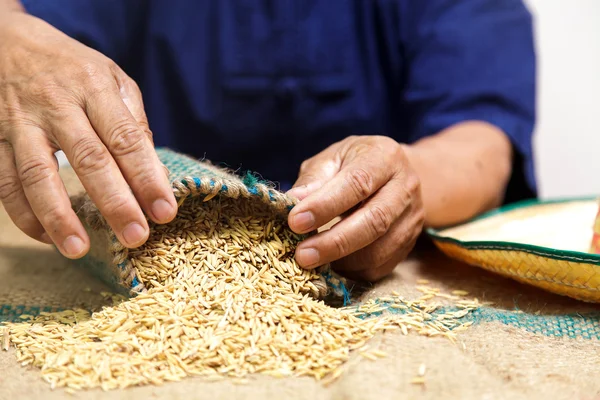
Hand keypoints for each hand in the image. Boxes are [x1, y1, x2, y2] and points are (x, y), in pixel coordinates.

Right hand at [0, 11, 176, 257]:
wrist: (5, 40)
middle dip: (115, 202)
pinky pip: (5, 182)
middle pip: (89, 159)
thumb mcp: (110, 77)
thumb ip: (132, 119)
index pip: (127, 139)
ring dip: (59, 216)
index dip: (148, 178)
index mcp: (94, 88)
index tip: (165, 211)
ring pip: (39, 174)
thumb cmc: (70, 67)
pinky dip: (24, 213)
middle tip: (136, 236)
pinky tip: (45, 236)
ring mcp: (20, 121)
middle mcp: (57, 104)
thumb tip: (152, 168)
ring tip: (78, 249)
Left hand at [287, 136, 424, 281]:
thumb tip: (292, 201)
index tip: (295, 222)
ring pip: (379, 250)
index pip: (357, 183)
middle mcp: (406, 187)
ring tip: (312, 259)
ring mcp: (412, 218)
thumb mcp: (332, 159)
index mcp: (385, 157)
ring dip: (342, 261)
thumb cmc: (354, 164)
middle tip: (302, 255)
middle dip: (334, 242)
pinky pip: (380, 267)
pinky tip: (331, 263)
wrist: (393, 175)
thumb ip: (313, 179)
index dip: (325, 205)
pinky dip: (352, 270)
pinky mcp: (409, 244)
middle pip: (375, 221)